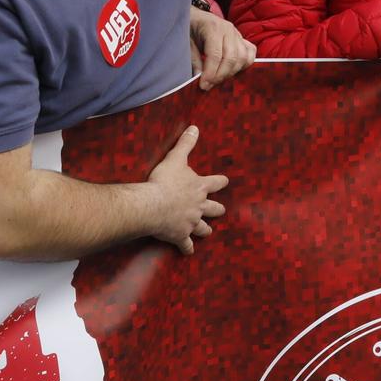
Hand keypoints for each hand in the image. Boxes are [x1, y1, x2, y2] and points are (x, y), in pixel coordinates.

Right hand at [145, 125, 228, 255]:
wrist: (154, 205)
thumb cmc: (164, 180)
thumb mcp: (176, 158)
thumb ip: (186, 143)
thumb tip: (195, 128)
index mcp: (199, 187)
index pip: (215, 183)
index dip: (220, 182)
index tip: (225, 182)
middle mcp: (199, 206)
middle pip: (213, 209)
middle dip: (217, 210)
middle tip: (221, 210)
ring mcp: (190, 222)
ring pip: (202, 228)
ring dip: (205, 230)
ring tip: (208, 232)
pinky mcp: (180, 235)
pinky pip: (185, 244)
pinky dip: (187, 248)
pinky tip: (189, 252)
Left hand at [190, 8, 256, 89]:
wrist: (196, 16)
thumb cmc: (190, 28)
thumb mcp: (186, 43)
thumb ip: (193, 60)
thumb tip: (199, 78)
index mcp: (213, 28)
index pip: (216, 55)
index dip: (211, 73)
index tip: (203, 85)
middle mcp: (228, 30)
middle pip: (232, 58)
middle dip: (221, 76)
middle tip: (209, 85)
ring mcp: (237, 34)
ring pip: (243, 57)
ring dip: (232, 72)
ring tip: (219, 79)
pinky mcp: (242, 38)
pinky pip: (250, 53)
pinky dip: (245, 64)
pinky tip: (233, 71)